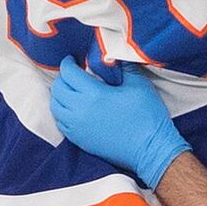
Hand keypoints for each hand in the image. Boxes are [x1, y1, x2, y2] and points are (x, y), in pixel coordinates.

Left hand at [49, 54, 187, 188]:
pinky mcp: (80, 141)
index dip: (68, 63)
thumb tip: (117, 54)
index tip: (72, 60)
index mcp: (94, 94)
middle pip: (57, 89)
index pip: (68, 73)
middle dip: (62, 78)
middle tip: (71, 74)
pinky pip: (61, 123)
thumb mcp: (139, 85)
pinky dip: (62, 113)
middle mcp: (80, 110)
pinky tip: (72, 110)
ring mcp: (78, 128)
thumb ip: (125, 67)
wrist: (151, 150)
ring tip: (69, 91)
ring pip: (55, 107)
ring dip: (59, 96)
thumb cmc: (148, 117)